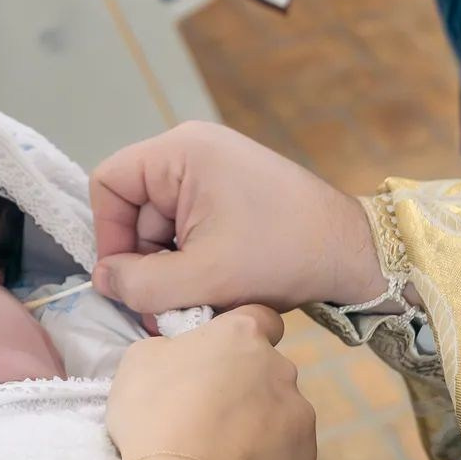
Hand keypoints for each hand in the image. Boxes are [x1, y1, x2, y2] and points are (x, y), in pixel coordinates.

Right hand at [92, 122, 384, 314]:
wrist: (356, 254)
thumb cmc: (284, 254)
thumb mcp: (203, 277)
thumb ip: (141, 284)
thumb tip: (104, 280)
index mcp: (182, 152)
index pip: (110, 183)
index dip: (108, 234)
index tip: (126, 279)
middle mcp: (194, 151)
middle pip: (137, 210)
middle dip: (148, 263)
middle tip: (167, 307)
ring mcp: (216, 172)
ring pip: (164, 228)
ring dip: (174, 270)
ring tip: (200, 303)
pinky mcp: (232, 196)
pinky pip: (191, 230)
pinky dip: (195, 264)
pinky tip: (218, 289)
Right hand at [107, 305, 316, 459]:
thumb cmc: (155, 415)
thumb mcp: (139, 361)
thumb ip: (171, 346)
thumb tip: (185, 354)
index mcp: (242, 334)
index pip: (259, 318)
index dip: (241, 336)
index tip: (219, 359)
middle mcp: (280, 366)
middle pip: (267, 369)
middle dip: (245, 386)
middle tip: (208, 413)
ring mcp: (299, 410)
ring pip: (279, 410)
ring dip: (257, 422)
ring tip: (221, 451)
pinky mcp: (305, 453)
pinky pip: (287, 449)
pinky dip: (268, 458)